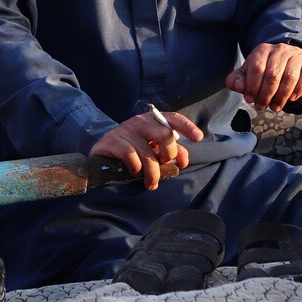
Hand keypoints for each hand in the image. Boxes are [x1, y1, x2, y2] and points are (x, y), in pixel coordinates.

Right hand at [89, 111, 203, 189]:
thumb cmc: (134, 149)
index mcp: (153, 120)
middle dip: (169, 155)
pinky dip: (136, 169)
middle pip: (165, 135)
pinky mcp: (113, 141)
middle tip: (164, 164)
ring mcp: (126, 129)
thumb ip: (172, 152)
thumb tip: (183, 161)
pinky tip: (134, 172)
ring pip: (148, 154)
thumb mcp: (154, 148)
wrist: (104, 151)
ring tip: (152, 183)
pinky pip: (131, 157)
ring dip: (153, 173)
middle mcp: (140, 121)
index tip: (198, 138)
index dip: (187, 127)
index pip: (173, 118)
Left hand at [227, 43, 301, 111]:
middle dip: (266, 94)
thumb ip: (238, 80)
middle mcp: (280, 49)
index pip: (256, 67)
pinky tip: (291, 98)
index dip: (252, 86)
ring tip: (275, 107)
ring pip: (290, 77)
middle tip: (262, 106)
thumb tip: (237, 87)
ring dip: (281, 96)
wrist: (289, 59)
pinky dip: (299, 89)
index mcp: (263, 50)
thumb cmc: (266, 69)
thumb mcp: (249, 72)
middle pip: (273, 74)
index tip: (250, 99)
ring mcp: (297, 54)